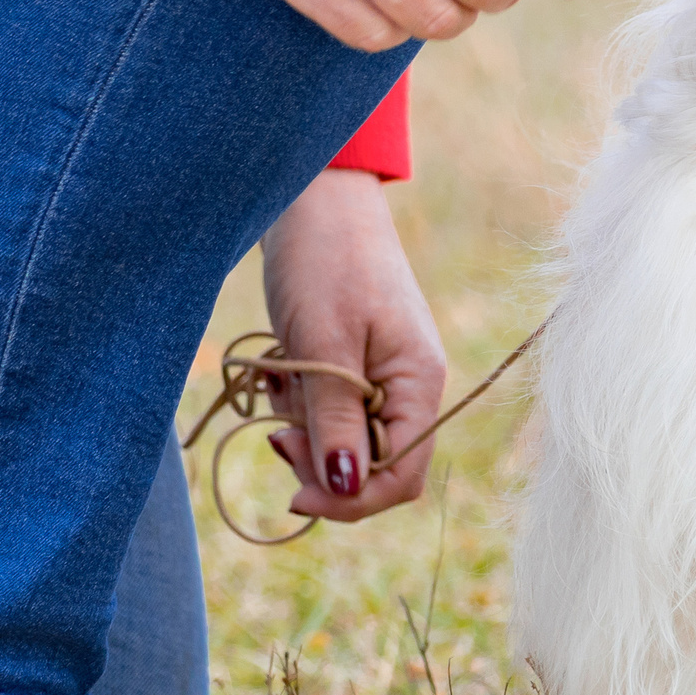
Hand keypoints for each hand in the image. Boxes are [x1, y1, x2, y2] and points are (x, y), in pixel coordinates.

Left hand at [257, 166, 444, 520]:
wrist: (314, 196)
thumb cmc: (325, 259)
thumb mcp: (323, 345)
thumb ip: (336, 420)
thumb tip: (345, 490)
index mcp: (419, 383)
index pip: (403, 475)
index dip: (352, 498)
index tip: (294, 492)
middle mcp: (409, 386)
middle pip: (373, 466)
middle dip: (321, 461)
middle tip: (276, 434)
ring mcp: (383, 375)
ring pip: (344, 440)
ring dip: (305, 428)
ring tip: (279, 381)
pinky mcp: (353, 363)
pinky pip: (329, 410)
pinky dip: (300, 403)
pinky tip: (281, 369)